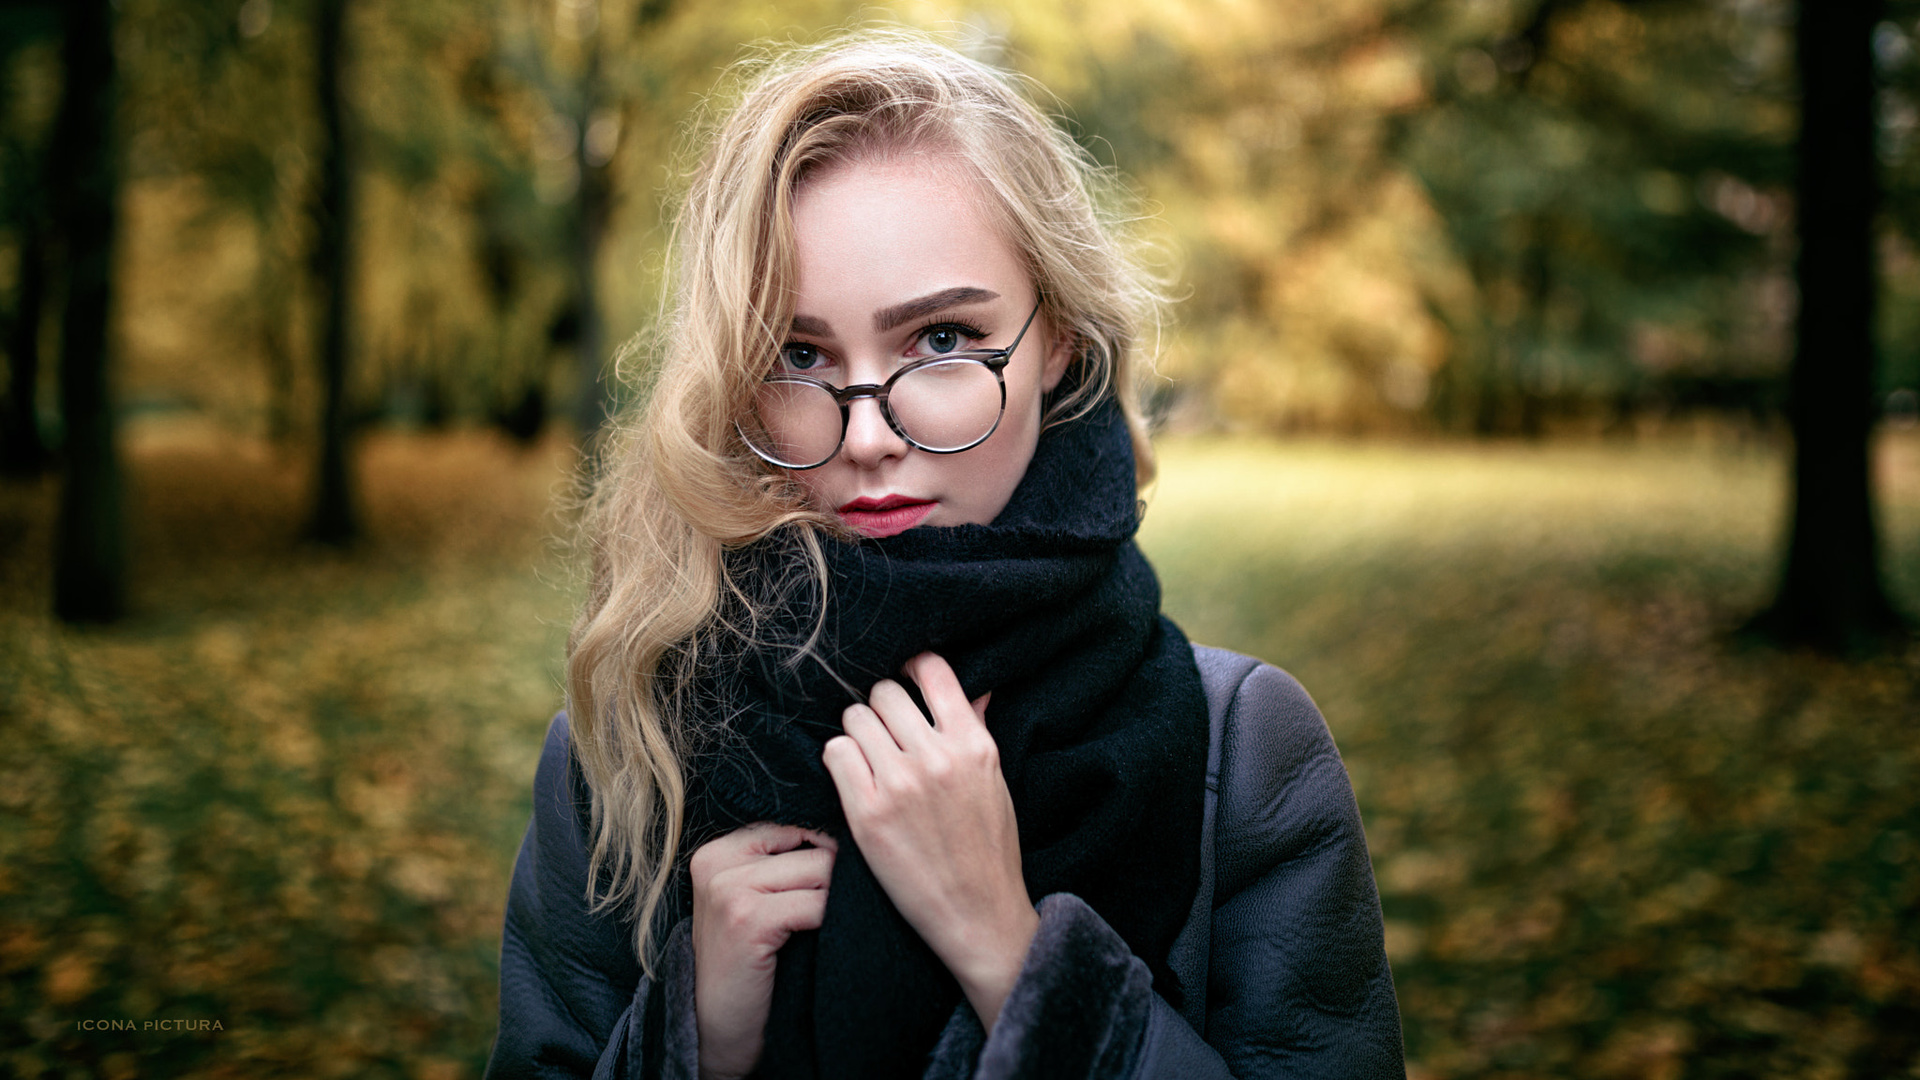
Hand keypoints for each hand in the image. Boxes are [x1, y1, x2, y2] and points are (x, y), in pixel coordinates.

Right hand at [689, 822, 836, 1079]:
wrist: (718, 1024)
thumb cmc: (746, 962)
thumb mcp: (753, 901)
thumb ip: (782, 863)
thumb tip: (845, 834)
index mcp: (716, 851)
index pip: (791, 826)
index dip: (821, 851)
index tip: (832, 883)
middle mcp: (717, 862)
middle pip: (808, 844)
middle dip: (835, 875)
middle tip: (843, 905)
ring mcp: (729, 889)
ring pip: (819, 869)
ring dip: (837, 897)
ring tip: (834, 922)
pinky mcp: (748, 919)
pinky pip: (817, 903)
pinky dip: (832, 919)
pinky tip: (826, 939)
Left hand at [821, 652, 1037, 1030]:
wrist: (978, 914)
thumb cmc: (989, 849)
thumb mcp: (994, 782)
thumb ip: (977, 731)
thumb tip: (975, 689)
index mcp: (973, 744)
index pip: (933, 671)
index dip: (912, 669)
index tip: (904, 681)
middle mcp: (937, 757)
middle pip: (884, 692)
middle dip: (880, 709)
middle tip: (883, 734)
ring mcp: (900, 784)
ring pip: (854, 718)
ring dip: (856, 734)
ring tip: (867, 760)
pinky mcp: (868, 813)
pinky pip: (835, 753)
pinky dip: (839, 760)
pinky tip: (853, 779)